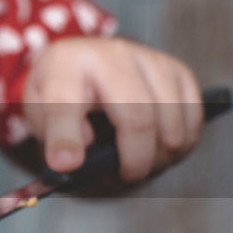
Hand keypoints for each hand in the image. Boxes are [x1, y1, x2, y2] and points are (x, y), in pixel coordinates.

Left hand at [23, 37, 202, 181]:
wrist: (86, 61)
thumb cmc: (61, 92)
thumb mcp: (39, 113)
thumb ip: (52, 135)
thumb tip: (76, 157)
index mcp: (66, 64)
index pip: (65, 104)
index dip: (66, 139)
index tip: (66, 165)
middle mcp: (112, 54)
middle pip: (137, 119)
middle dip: (133, 162)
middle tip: (120, 177)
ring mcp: (150, 59)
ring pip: (171, 125)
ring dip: (158, 159)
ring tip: (134, 163)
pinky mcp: (178, 70)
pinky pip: (192, 121)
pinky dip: (178, 148)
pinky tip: (156, 150)